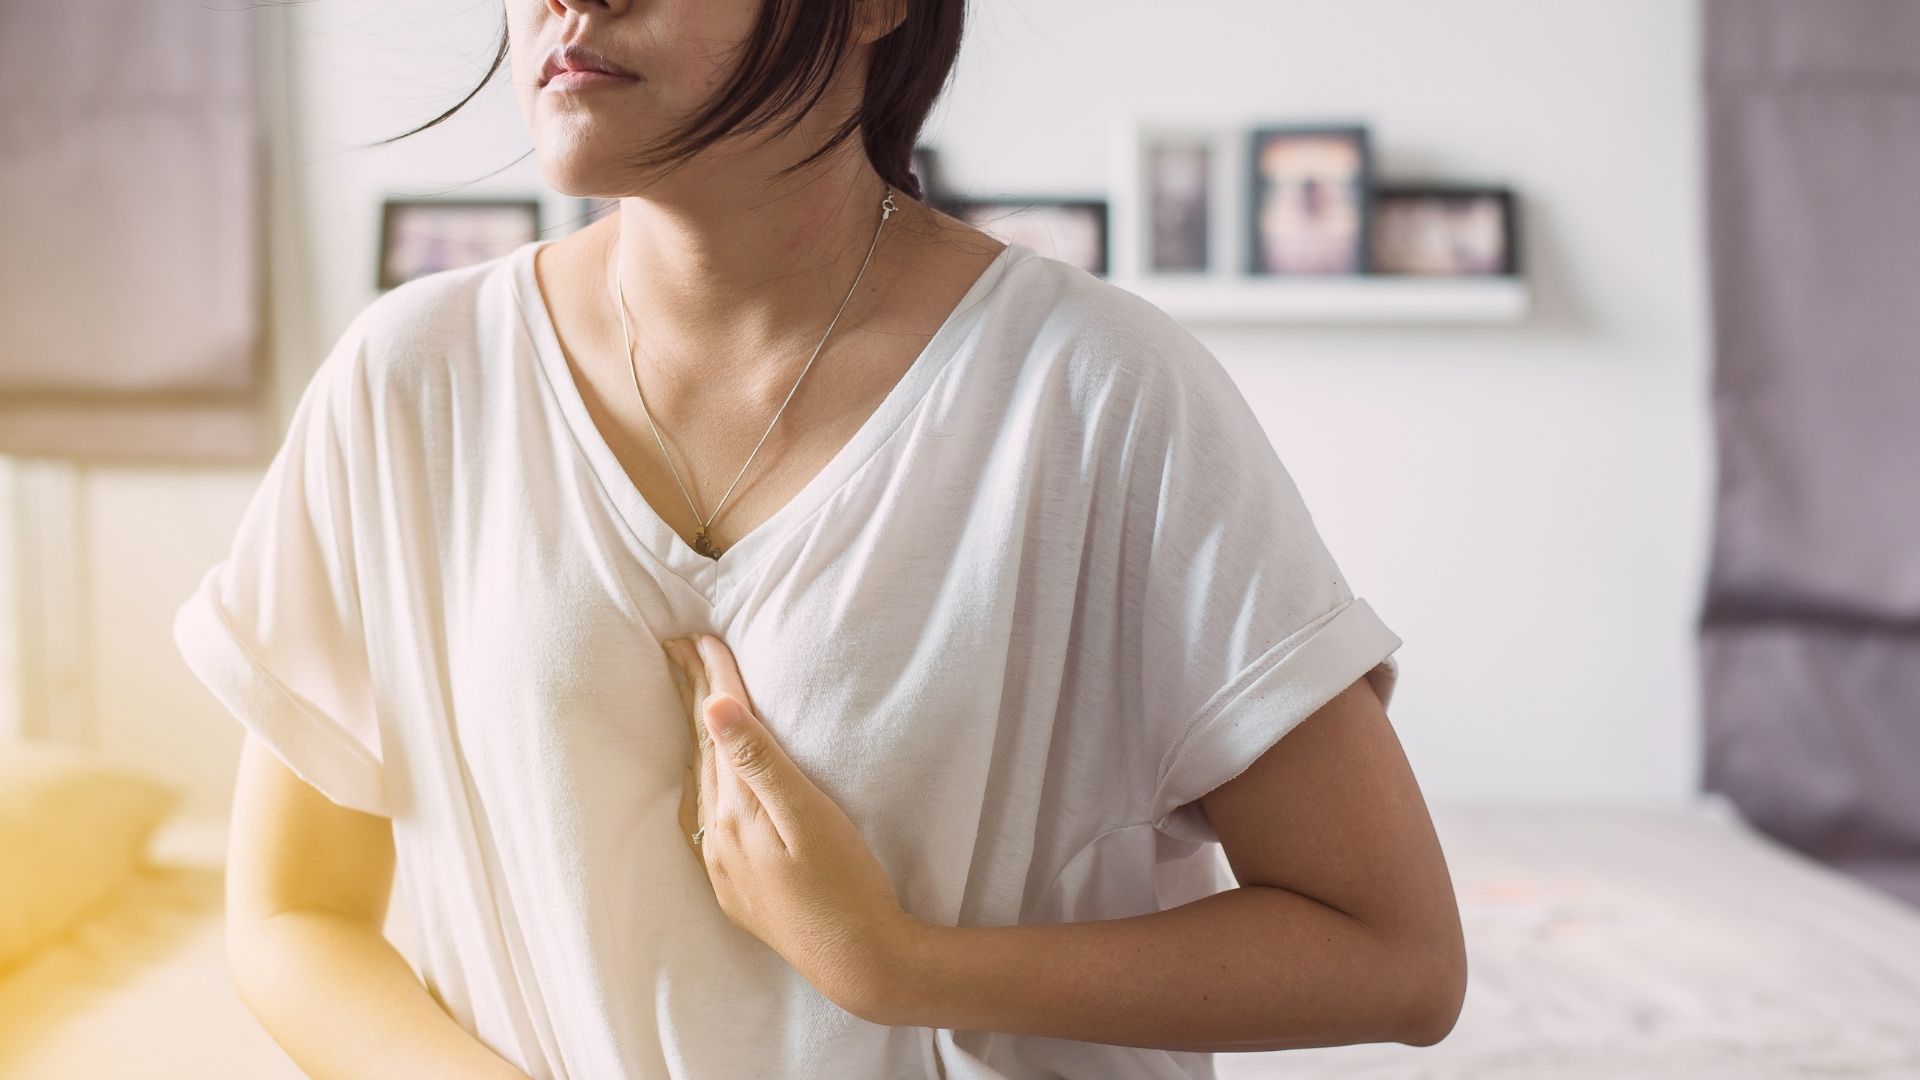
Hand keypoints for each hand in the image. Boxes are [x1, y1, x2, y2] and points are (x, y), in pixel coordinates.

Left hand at [661, 633, 917, 1019]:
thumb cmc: (847, 884)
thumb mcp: (810, 816)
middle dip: (691, 697)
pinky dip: (703, 782)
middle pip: (701, 751)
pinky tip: (706, 780)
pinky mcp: (736, 888)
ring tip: (689, 700)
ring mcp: (723, 866)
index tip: (702, 636)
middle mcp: (717, 838)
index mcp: (735, 813)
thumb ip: (761, 762)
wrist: (860, 963)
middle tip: (676, 649)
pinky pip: (705, 819)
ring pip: (700, 784)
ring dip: (694, 738)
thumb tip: (713, 708)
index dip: (713, 681)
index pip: (720, 730)